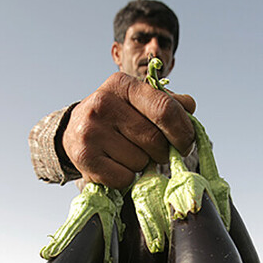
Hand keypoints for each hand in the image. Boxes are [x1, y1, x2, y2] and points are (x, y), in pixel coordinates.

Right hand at [61, 72, 195, 188]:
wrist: (73, 132)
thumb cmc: (116, 116)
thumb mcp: (138, 101)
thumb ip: (168, 102)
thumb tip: (189, 107)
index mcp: (122, 84)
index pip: (164, 109)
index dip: (183, 131)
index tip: (186, 143)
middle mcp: (103, 104)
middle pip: (154, 139)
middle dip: (163, 152)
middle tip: (155, 152)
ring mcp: (91, 131)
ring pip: (140, 161)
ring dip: (142, 164)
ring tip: (127, 153)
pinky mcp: (84, 158)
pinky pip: (124, 178)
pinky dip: (127, 177)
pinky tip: (116, 165)